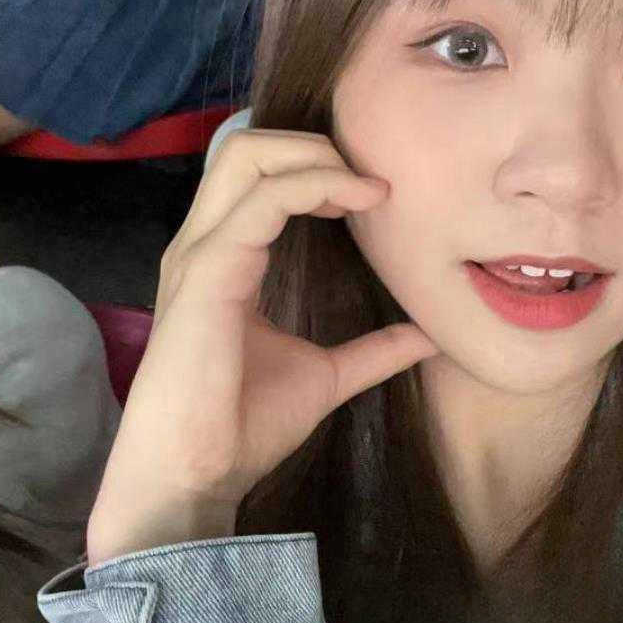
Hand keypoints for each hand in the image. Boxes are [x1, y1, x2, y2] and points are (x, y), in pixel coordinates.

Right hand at [86, 131, 438, 563]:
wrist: (194, 478)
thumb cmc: (240, 429)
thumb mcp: (325, 376)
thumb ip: (372, 350)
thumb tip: (428, 336)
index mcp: (223, 259)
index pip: (259, 177)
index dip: (318, 170)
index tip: (376, 198)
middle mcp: (204, 244)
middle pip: (246, 147)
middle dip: (314, 145)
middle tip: (371, 180)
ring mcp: (200, 253)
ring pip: (248, 156)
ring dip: (318, 157)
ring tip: (371, 188)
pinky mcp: (207, 271)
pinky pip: (263, 200)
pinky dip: (315, 185)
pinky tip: (360, 202)